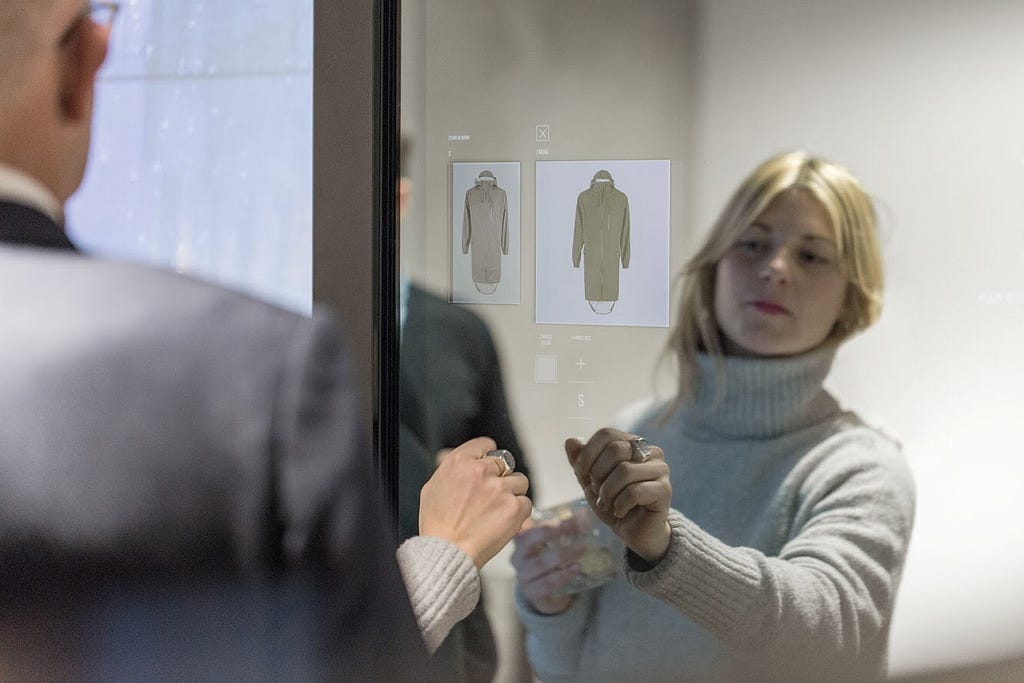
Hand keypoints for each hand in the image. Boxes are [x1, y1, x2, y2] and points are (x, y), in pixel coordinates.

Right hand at [419, 437, 531, 568]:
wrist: (447, 551)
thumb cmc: (437, 525)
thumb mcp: (433, 487)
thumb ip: (454, 470)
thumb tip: (468, 464)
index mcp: (459, 462)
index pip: (485, 445)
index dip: (488, 456)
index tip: (490, 465)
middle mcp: (481, 471)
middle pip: (505, 463)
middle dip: (500, 477)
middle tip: (492, 495)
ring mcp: (499, 488)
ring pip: (520, 481)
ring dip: (512, 492)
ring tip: (498, 509)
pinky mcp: (514, 507)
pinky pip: (526, 502)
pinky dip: (519, 512)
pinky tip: (504, 520)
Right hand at [511, 518, 587, 614]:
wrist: (544, 592)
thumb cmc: (547, 559)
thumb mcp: (552, 542)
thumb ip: (565, 528)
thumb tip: (585, 513)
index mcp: (521, 539)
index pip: (528, 524)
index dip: (547, 520)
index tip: (569, 518)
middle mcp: (518, 555)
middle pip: (530, 540)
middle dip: (552, 532)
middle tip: (574, 527)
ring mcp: (523, 575)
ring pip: (541, 563)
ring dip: (564, 554)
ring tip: (583, 548)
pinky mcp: (531, 592)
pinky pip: (547, 583)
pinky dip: (563, 575)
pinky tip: (577, 568)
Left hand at [567, 428, 671, 563]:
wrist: (636, 533)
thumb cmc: (613, 503)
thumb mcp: (591, 482)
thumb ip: (580, 461)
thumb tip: (570, 441)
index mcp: (633, 443)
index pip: (606, 434)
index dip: (588, 454)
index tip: (581, 475)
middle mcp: (650, 451)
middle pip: (615, 450)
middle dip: (598, 474)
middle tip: (598, 493)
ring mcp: (661, 469)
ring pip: (625, 471)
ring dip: (608, 493)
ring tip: (607, 504)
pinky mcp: (664, 490)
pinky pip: (634, 492)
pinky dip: (619, 505)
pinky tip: (620, 512)